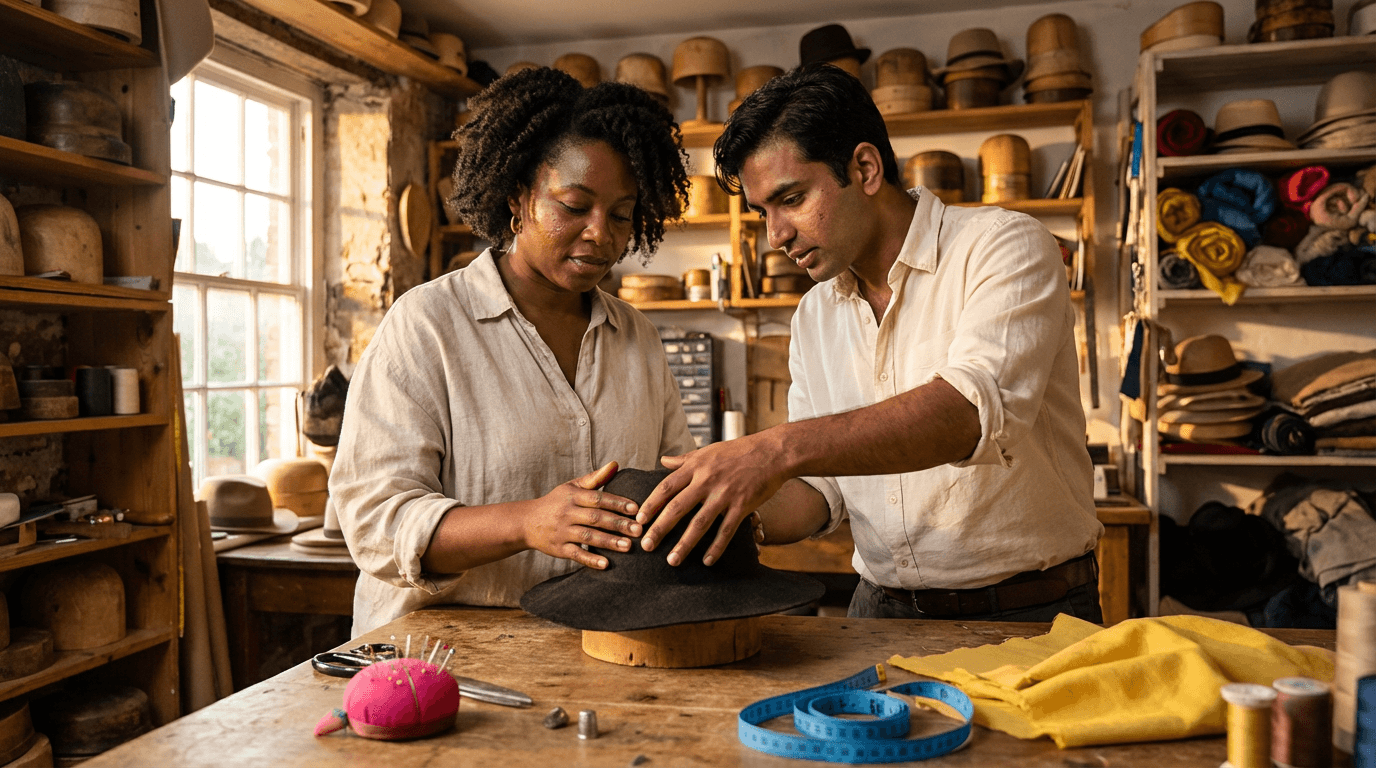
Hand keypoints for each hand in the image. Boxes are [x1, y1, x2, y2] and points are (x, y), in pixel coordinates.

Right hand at [522, 461, 641, 569]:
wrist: (525, 522)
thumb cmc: (555, 502)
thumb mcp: (572, 487)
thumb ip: (595, 478)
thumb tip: (616, 464)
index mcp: (572, 496)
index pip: (598, 499)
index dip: (617, 503)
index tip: (636, 509)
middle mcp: (567, 513)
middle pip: (595, 518)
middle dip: (618, 524)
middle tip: (639, 530)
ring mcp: (562, 532)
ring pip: (587, 537)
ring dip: (608, 542)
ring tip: (628, 546)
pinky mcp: (558, 549)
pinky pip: (575, 555)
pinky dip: (590, 560)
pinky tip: (606, 564)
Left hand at [636, 435, 785, 566]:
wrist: (772, 452)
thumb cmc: (738, 451)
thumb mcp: (708, 450)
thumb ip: (684, 459)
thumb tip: (663, 461)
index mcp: (696, 467)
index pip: (667, 486)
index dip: (651, 504)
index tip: (639, 519)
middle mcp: (707, 481)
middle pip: (677, 507)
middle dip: (659, 528)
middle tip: (646, 545)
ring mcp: (725, 494)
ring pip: (700, 523)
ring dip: (684, 544)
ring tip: (671, 560)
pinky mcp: (742, 506)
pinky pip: (726, 530)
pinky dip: (716, 547)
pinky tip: (707, 561)